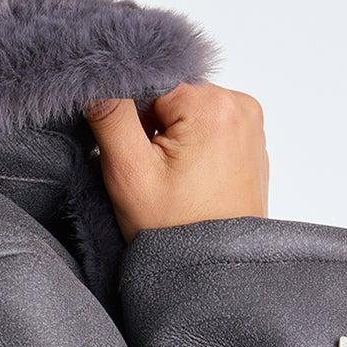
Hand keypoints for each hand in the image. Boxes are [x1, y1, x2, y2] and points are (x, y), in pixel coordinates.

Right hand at [82, 82, 269, 239]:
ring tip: (172, 180)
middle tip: (152, 171)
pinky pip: (208, 128)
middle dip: (152, 127)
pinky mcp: (250, 143)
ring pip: (187, 112)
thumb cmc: (175, 229)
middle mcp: (240, 105)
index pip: (151, 83)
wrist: (216, 271)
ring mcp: (250, 124)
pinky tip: (189, 180)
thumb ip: (110, 117)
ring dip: (171, 138)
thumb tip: (96, 74)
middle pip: (171, 95)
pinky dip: (191, 147)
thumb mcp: (130, 173)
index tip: (135, 153)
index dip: (132, 117)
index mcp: (213, 104)